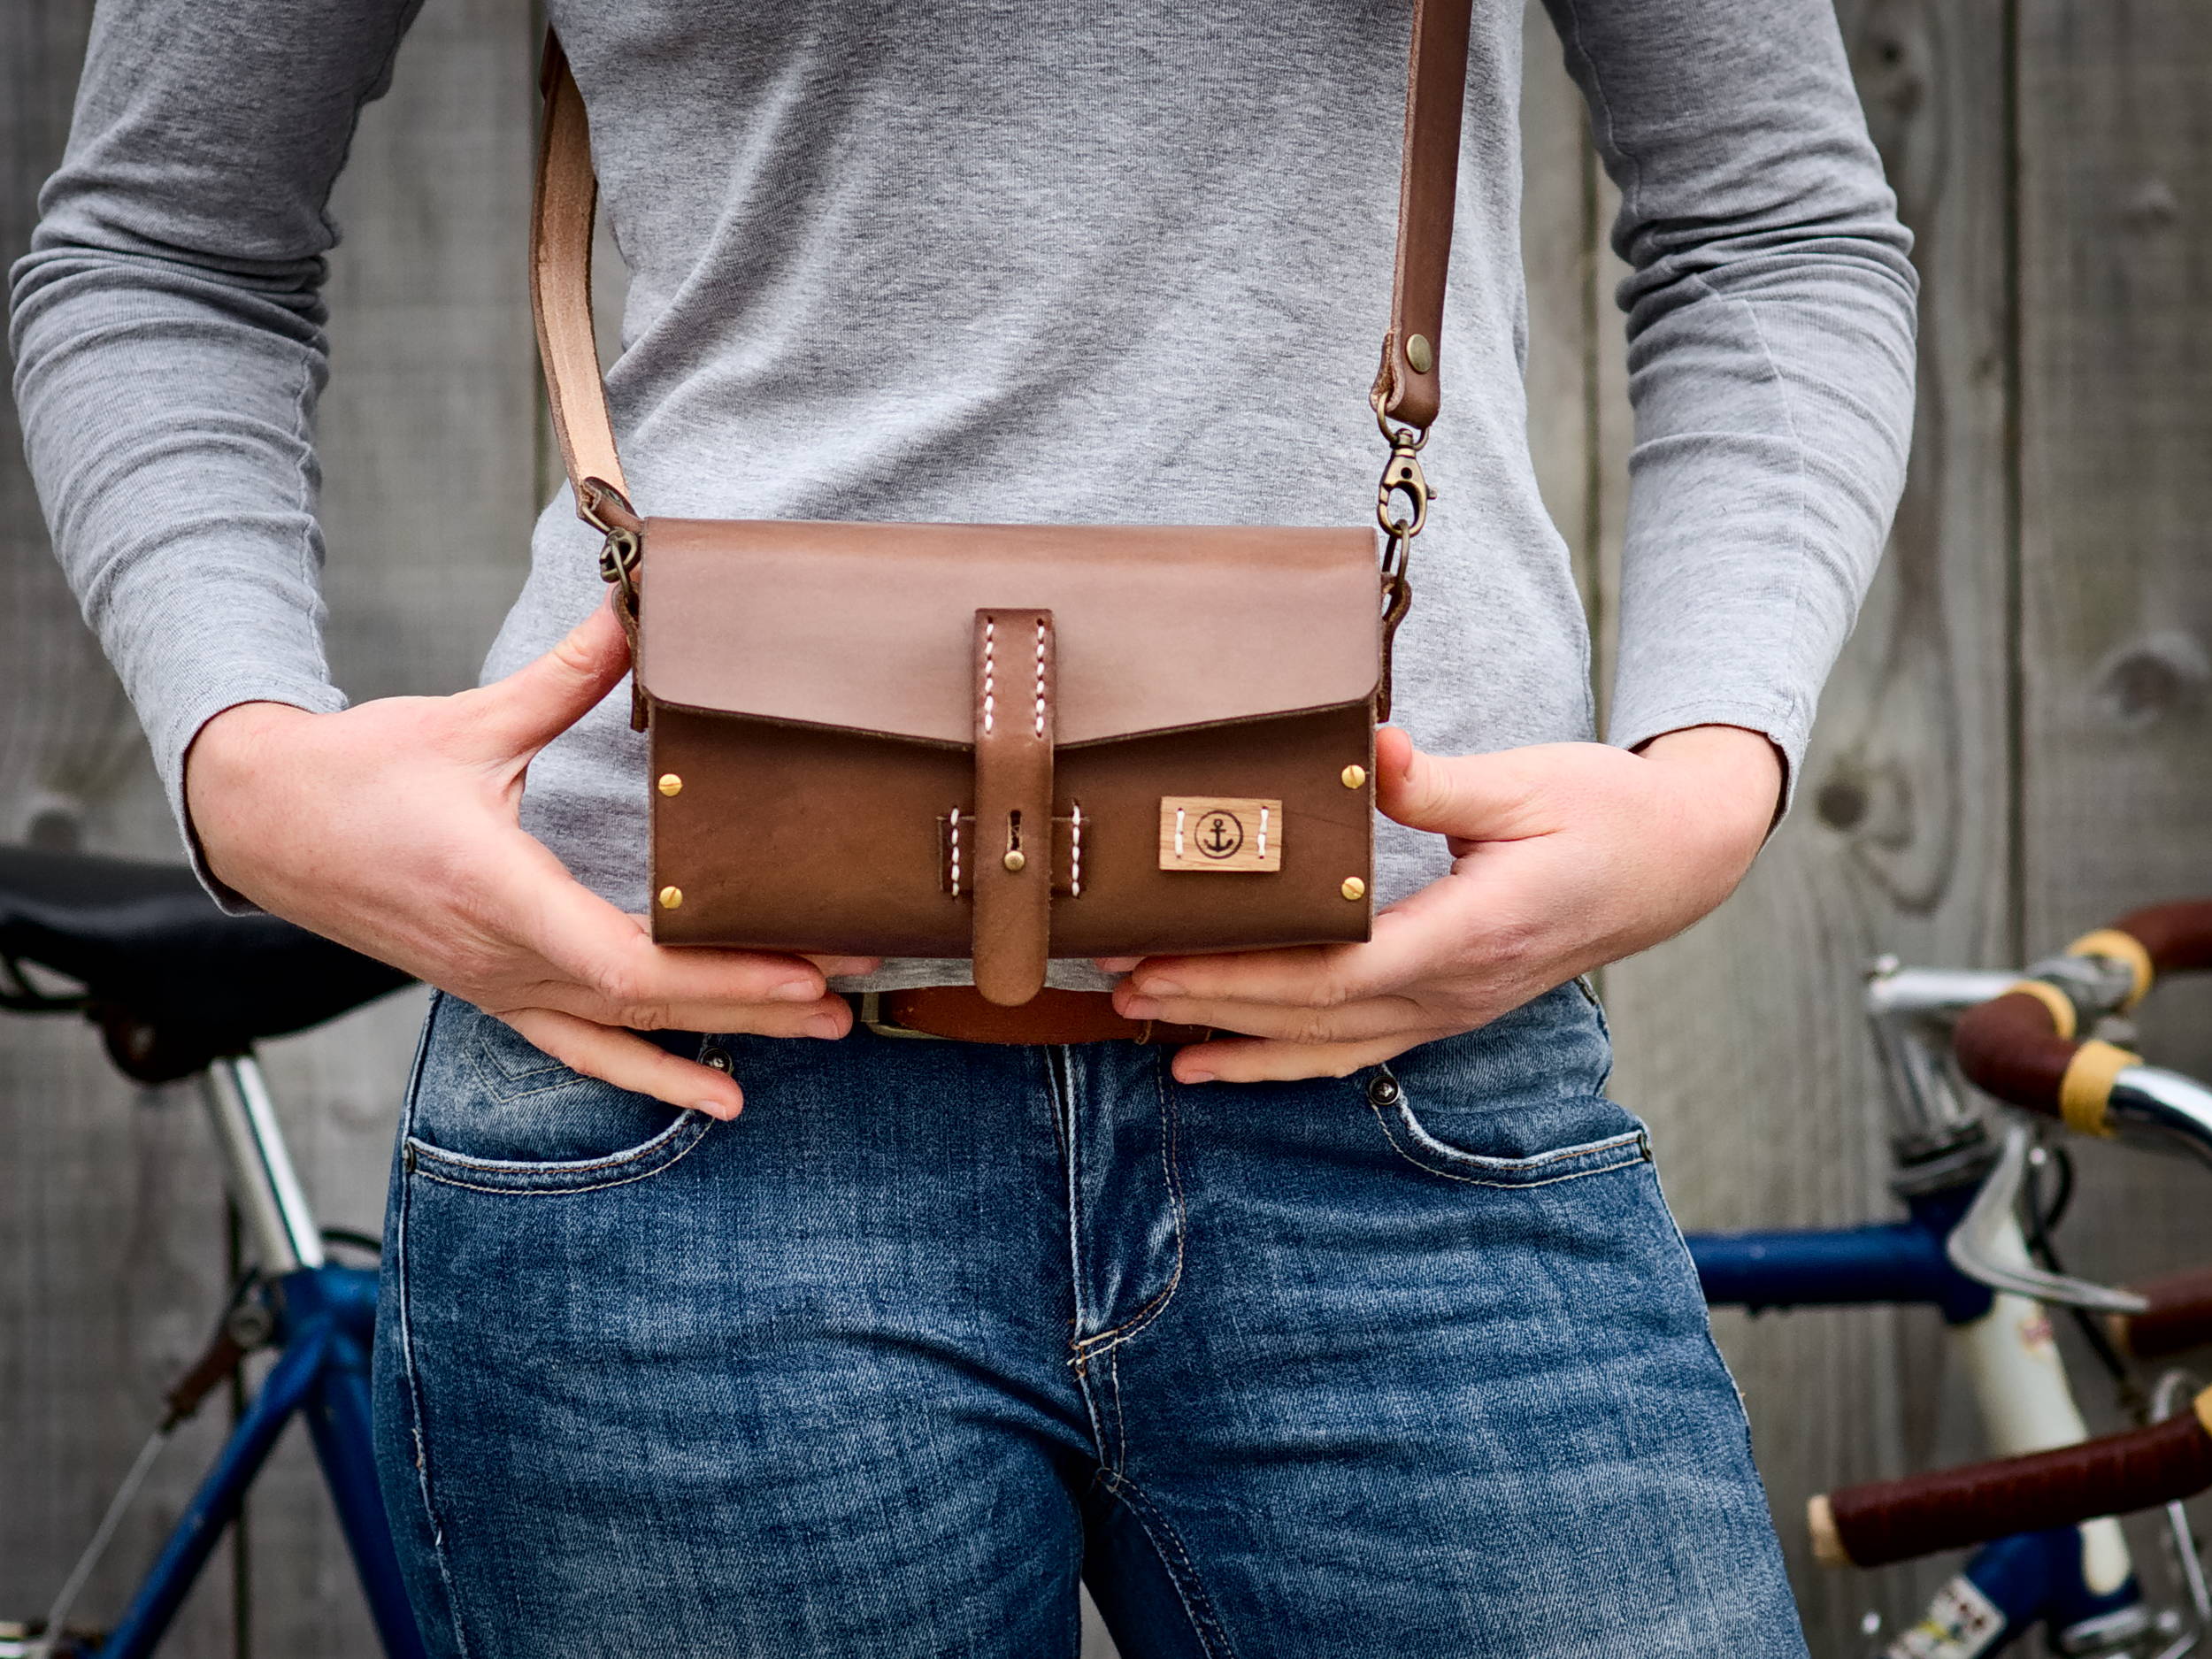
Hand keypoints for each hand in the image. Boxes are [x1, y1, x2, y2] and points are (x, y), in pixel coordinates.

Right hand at [184, 599, 876, 1115]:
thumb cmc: (360, 773)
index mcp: (502, 894)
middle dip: (757, 1005)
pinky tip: (717, 1090)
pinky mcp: (496, 991)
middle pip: (649, 1009)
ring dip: (724, 1040)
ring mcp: (499, 986)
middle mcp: (505, 959)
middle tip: (850, 1001)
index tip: (803, 968)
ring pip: (625, 1037)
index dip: (722, 976)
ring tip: (819, 1039)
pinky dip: (655, 1071)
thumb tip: (635, 612)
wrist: (267, 824)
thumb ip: (563, 678)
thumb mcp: (467, 721)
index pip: (628, 964)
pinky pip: (584, 1048)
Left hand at [1101, 724, 1782, 1083]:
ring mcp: (1451, 1008)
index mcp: (1470, 933)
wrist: (1677, 860)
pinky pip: (1350, 1047)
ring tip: (1145, 1031)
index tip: (1163, 962)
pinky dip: (1279, 1060)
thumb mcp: (1528, 782)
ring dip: (1233, 1040)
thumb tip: (1375, 749)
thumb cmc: (1605, 812)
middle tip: (1119, 987)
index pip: (1333, 974)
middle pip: (1311, 1016)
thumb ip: (1441, 781)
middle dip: (1209, 1004)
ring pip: (1325, 1045)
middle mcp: (1455, 988)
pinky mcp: (1446, 1005)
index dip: (1241, 978)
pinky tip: (1217, 1062)